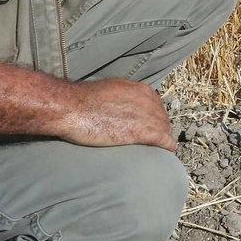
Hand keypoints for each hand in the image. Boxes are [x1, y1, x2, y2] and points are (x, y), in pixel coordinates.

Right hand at [60, 78, 175, 151]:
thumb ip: (122, 97)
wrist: (73, 107)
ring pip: (165, 128)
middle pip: (162, 117)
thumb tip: (122, 106)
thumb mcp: (109, 90)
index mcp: (139, 89)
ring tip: (162, 147)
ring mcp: (146, 114)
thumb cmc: (83, 101)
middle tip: (157, 139)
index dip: (154, 117)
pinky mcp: (142, 131)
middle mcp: (147, 99)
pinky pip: (163, 139)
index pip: (156, 105)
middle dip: (161, 128)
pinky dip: (167, 146)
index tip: (151, 125)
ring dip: (164, 137)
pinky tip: (168, 150)